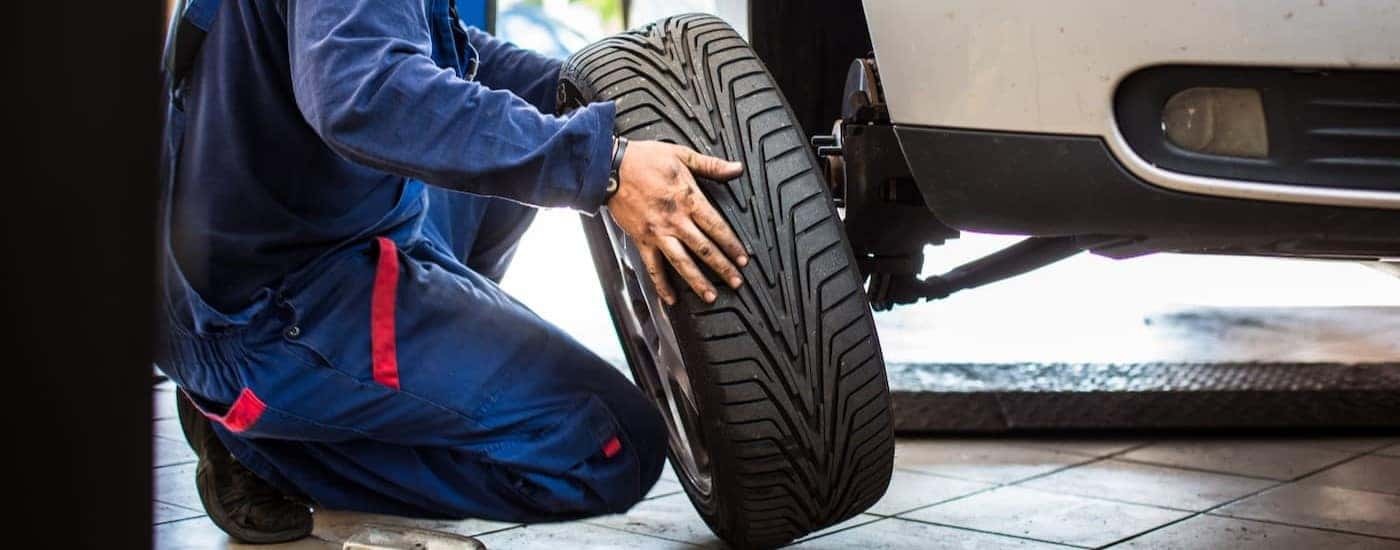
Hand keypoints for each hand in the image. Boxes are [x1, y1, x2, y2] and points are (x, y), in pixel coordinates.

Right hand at [606, 140, 747, 304]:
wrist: (609, 167)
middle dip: (722, 268)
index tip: (743, 259)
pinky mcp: (641, 240)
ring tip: (710, 296)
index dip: (732, 245)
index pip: (717, 227)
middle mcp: (675, 220)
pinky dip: (661, 284)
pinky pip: (653, 266)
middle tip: (736, 282)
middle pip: (704, 249)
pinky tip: (670, 298)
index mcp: (688, 199)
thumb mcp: (682, 155)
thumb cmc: (643, 159)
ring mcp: (657, 233)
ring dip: (697, 281)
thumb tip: (736, 168)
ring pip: (681, 262)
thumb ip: (711, 165)